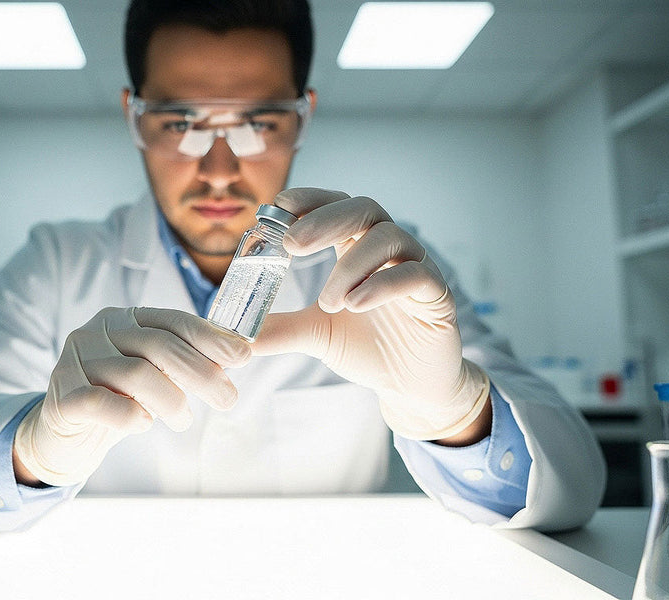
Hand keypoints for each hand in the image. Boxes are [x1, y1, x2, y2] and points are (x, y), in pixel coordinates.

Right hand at [14, 307, 250, 485]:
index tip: (243, 356)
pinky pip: (101, 401)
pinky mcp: (61, 397)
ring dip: (171, 401)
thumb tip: (250, 348)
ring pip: (136, 374)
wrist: (62, 436)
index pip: (173, 321)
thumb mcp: (155, 375)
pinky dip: (130, 415)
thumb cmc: (117, 401)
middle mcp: (96, 332)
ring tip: (183, 420)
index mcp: (124, 319)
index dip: (211, 337)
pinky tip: (141, 424)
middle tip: (228, 399)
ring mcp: (75, 362)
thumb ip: (191, 361)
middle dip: (202, 373)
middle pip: (160, 346)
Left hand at [251, 188, 489, 441]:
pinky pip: (416, 274)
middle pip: (364, 208)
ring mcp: (416, 266)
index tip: (277, 209)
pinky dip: (382, 285)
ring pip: (388, 238)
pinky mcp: (437, 294)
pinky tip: (355, 305)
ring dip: (351, 265)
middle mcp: (388, 248)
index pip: (336, 204)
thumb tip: (231, 333)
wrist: (409, 385)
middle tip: (292, 245)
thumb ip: (279, 327)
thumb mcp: (315, 334)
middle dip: (325, 220)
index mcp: (357, 246)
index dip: (309, 200)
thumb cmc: (367, 347)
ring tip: (328, 302)